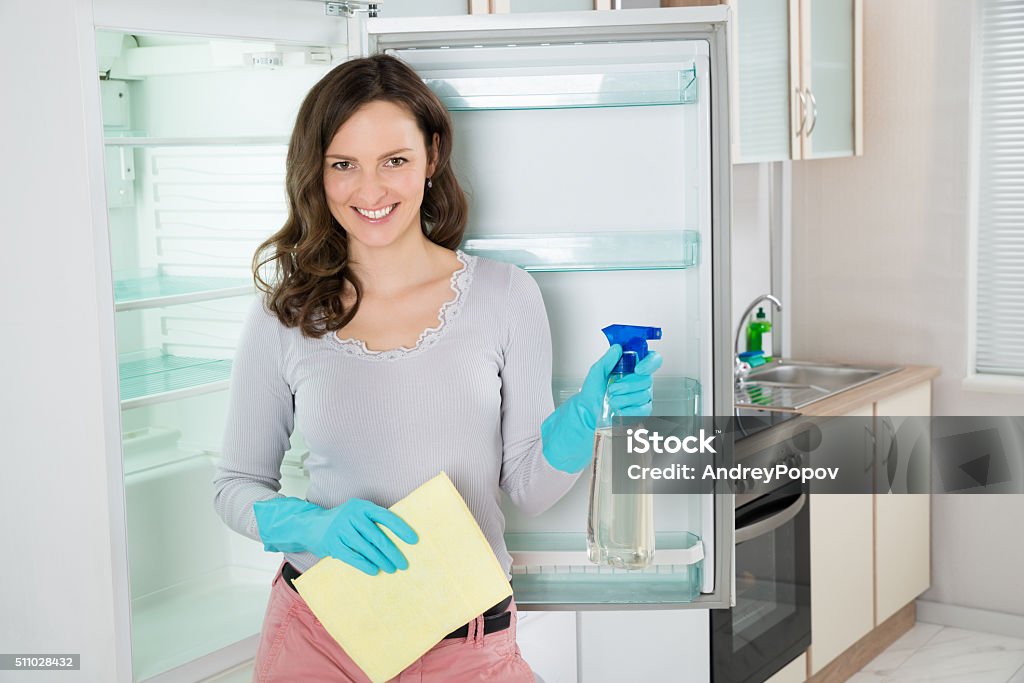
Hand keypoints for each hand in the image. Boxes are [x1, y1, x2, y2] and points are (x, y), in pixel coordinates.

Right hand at [253, 496, 417, 575]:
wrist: (310, 525)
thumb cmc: (342, 522)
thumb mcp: (357, 515)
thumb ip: (373, 522)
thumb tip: (400, 538)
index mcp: (362, 506)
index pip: (385, 516)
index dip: (400, 528)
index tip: (413, 540)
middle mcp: (351, 515)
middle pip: (377, 536)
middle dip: (392, 551)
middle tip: (403, 563)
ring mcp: (340, 529)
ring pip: (366, 548)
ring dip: (381, 560)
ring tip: (392, 569)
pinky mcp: (332, 543)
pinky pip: (352, 556)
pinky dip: (364, 564)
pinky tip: (374, 571)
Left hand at [540, 345, 662, 472]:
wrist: (588, 412)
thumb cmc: (593, 392)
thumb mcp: (597, 372)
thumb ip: (607, 359)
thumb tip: (617, 348)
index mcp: (633, 368)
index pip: (653, 360)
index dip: (650, 363)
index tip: (637, 369)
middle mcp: (641, 381)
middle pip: (647, 380)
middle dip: (627, 385)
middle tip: (612, 389)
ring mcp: (643, 396)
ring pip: (643, 395)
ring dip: (623, 398)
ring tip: (612, 400)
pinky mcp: (642, 411)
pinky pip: (643, 410)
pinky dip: (628, 410)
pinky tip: (618, 410)